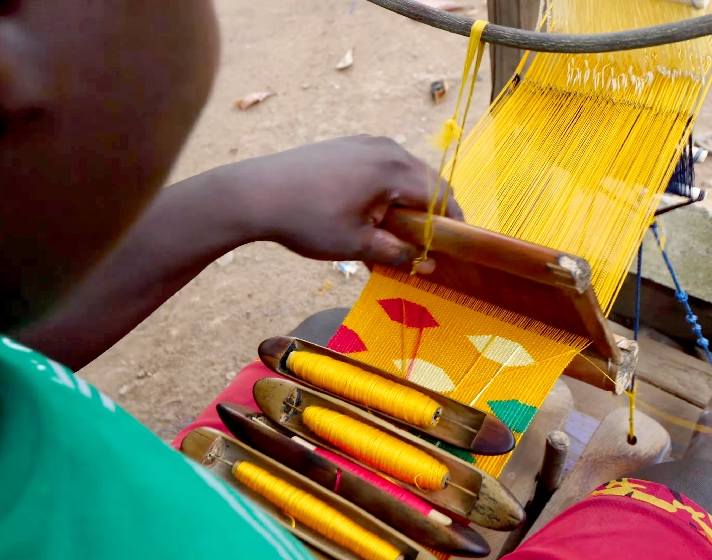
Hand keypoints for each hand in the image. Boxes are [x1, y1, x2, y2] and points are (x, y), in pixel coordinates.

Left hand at [218, 135, 461, 267]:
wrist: (254, 193)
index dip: (454, 223)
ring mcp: (366, 142)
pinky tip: (374, 213)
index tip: (457, 248)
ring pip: (405, 173)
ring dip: (410, 201)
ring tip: (399, 233)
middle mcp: (386, 148)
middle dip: (433, 213)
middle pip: (427, 181)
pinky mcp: (348, 145)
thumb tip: (430, 264)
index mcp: (394, 170)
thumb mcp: (356, 245)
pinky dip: (389, 189)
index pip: (442, 196)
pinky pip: (383, 166)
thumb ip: (398, 253)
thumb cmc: (307, 220)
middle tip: (429, 246)